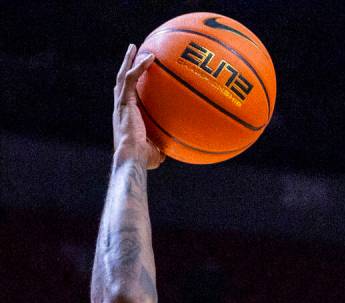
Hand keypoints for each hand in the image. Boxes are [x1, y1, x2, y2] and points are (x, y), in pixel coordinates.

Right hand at [113, 44, 163, 168]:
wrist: (132, 158)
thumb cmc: (142, 160)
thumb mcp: (155, 153)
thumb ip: (162, 147)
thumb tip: (172, 149)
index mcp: (125, 117)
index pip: (126, 97)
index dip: (129, 86)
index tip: (135, 76)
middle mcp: (120, 108)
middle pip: (121, 81)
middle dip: (126, 66)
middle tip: (132, 53)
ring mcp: (121, 104)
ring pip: (123, 76)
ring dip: (129, 60)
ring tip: (135, 48)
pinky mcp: (124, 102)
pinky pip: (131, 79)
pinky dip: (139, 66)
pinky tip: (150, 58)